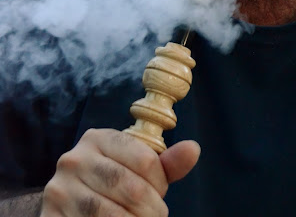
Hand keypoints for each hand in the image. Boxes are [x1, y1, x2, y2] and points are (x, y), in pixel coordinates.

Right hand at [41, 128, 199, 215]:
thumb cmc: (110, 186)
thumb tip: (193, 149)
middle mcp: (74, 159)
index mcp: (97, 138)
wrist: (68, 208)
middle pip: (131, 188)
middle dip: (152, 210)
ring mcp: (59, 190)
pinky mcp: (51, 216)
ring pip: (112, 214)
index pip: (145, 159)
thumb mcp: (136, 170)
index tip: (161, 194)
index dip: (160, 183)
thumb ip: (165, 164)